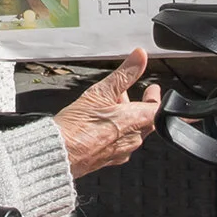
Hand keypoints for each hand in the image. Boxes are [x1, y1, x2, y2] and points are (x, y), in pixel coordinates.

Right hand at [52, 48, 159, 177]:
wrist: (59, 154)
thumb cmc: (78, 127)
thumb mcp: (101, 93)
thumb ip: (124, 74)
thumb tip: (139, 57)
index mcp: (136, 121)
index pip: (157, 109)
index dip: (156, 97)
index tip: (153, 89)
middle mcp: (132, 139)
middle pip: (144, 121)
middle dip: (138, 106)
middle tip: (131, 95)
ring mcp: (120, 151)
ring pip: (130, 132)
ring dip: (126, 117)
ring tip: (113, 106)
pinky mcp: (106, 159)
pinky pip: (118, 143)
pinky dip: (115, 130)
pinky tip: (102, 125)